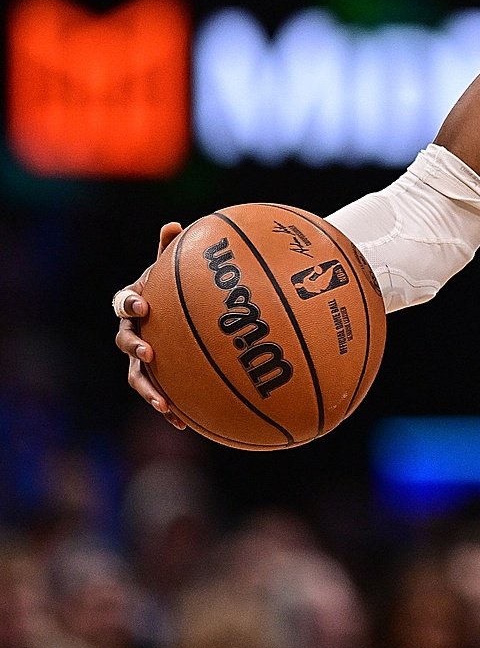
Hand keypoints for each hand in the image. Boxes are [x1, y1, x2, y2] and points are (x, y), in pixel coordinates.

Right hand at [112, 222, 186, 430]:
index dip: (130, 302)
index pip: (123, 301)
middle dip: (135, 347)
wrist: (172, 313)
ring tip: (164, 403)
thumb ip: (171, 249)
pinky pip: (160, 394)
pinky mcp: (156, 378)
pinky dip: (170, 409)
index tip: (142, 305)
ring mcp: (140, 357)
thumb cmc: (173, 287)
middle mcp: (131, 331)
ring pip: (136, 376)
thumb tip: (175, 224)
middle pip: (124, 341)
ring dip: (149, 389)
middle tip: (149, 352)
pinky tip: (187, 424)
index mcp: (133, 303)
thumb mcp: (172, 268)